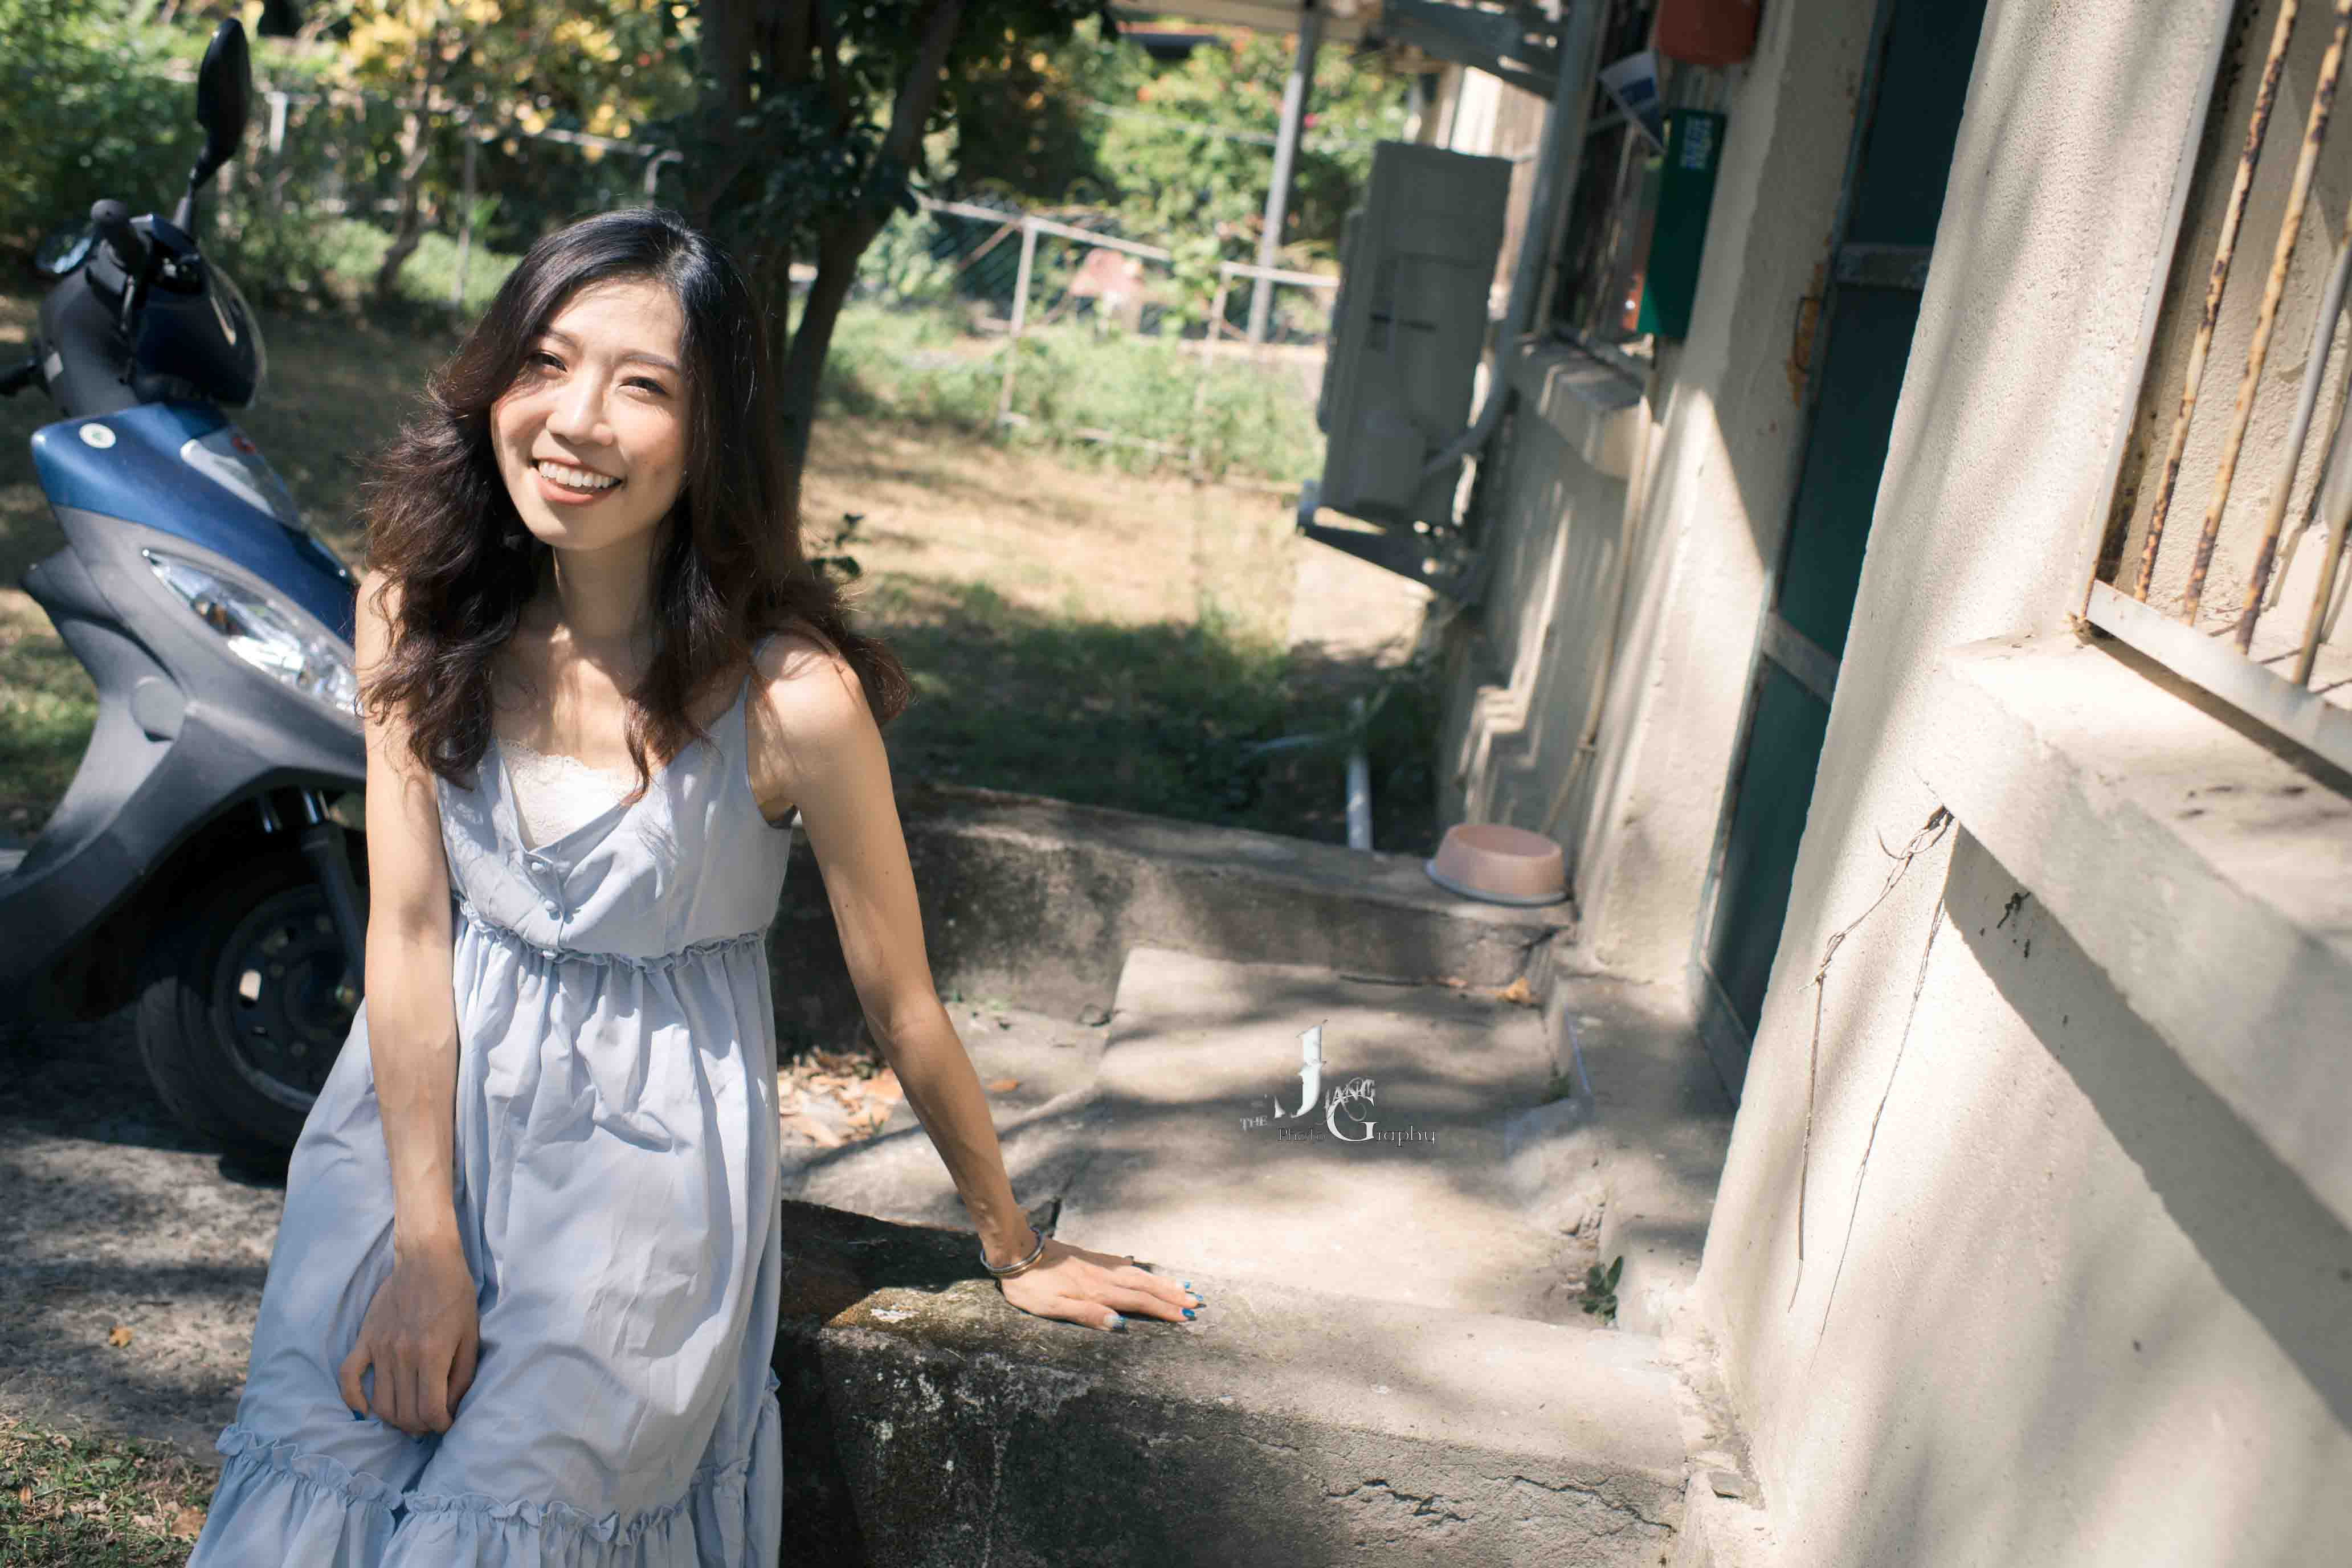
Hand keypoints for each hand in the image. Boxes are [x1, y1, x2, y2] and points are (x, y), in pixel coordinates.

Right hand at [337, 1237, 479, 1436]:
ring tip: (409, 1417)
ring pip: (379, 1403)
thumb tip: (450, 1408)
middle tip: (429, 1422)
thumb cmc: (455, 1296)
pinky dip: (353, 1398)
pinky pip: (348, 1376)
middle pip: (404, 1413)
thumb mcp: (470, 1336)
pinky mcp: (365, 1339)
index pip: (430, 1411)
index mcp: (432, 1355)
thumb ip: (461, 1376)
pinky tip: (364, 1409)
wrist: (427, 1260)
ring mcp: (379, 1348)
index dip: (441, 1425)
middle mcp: (402, 1356)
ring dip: (394, 1418)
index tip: (447, 1423)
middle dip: (419, 1426)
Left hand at [991, 1232, 1203, 1330]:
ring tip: (1181, 1286)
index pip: (1139, 1302)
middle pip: (1145, 1287)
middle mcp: (1104, 1277)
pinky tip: (1141, 1268)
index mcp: (1098, 1292)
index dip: (1163, 1310)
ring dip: (1160, 1282)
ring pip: (1136, 1274)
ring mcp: (1098, 1265)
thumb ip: (1088, 1315)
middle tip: (1197, 1302)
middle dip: (1171, 1296)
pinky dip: (1138, 1268)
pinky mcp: (1089, 1258)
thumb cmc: (1031, 1286)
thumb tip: (1120, 1325)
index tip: (1187, 1316)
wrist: (1017, 1251)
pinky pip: (1122, 1264)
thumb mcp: (1053, 1308)